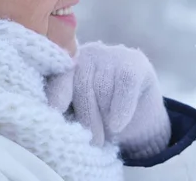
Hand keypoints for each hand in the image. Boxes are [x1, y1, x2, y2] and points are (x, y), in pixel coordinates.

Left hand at [46, 42, 171, 159]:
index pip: (60, 77)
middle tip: (92, 142)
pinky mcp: (135, 62)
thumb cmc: (101, 113)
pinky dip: (121, 108)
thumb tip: (54, 117)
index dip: (57, 94)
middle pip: (83, 87)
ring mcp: (113, 54)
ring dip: (106, 117)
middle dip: (87, 118)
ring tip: (108, 133)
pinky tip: (117, 125)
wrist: (141, 110)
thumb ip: (66, 106)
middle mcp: (88, 53)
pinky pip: (125, 86)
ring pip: (104, 90)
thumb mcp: (79, 110)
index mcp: (68, 63)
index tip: (55, 112)